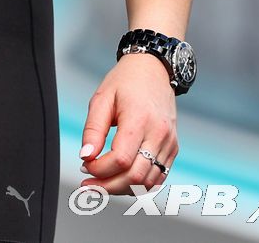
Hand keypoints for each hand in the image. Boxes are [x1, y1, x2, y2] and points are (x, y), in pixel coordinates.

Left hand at [78, 52, 178, 194]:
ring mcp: (169, 142)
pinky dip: (139, 184)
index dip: (100, 170)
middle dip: (108, 186)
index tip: (85, 165)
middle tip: (89, 182)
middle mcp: (159, 133)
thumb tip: (86, 156)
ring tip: (103, 181)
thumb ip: (93, 130)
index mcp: (139, 119)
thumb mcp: (101, 99)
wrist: (154, 69)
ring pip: (148, 182)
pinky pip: (158, 176)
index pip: (121, 160)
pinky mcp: (173, 148)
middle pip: (135, 176)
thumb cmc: (126, 82)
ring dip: (123, 188)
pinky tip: (122, 178)